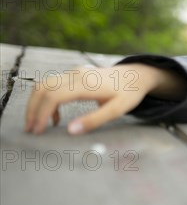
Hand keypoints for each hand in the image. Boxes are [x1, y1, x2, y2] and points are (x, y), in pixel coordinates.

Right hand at [25, 64, 186, 134]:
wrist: (137, 76)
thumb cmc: (129, 93)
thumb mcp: (117, 110)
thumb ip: (94, 120)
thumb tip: (71, 131)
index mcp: (86, 84)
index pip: (54, 96)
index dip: (42, 113)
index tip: (38, 131)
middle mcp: (77, 75)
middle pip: (44, 89)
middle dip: (33, 110)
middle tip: (31, 130)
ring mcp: (74, 73)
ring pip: (45, 85)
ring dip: (36, 104)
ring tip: (36, 125)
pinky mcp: (74, 75)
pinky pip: (53, 85)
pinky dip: (47, 100)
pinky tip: (55, 118)